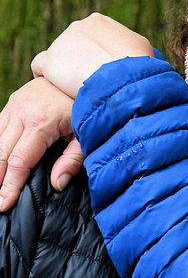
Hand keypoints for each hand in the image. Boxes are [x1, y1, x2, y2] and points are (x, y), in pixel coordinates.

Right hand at [0, 78, 83, 210]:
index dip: (10, 185)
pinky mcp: (12, 102)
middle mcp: (21, 112)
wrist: (85, 73)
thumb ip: (73, 160)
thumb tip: (57, 184)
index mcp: (40, 122)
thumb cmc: (88, 106)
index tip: (3, 204)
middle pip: (0, 152)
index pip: (19, 161)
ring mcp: (14, 104)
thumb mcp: (87, 135)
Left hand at [31, 12, 153, 97]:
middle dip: (80, 61)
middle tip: (92, 81)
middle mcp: (77, 26)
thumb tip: (130, 51)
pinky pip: (40, 67)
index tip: (103, 69)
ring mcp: (61, 42)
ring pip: (59, 58)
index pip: (90, 37)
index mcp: (98, 21)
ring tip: (80, 88)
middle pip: (73, 46)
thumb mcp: (142, 47)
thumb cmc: (139, 66)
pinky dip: (47, 77)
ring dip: (67, 71)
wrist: (125, 79)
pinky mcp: (49, 61)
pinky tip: (59, 88)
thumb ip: (129, 44)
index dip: (96, 54)